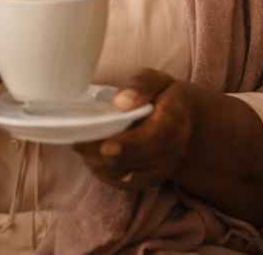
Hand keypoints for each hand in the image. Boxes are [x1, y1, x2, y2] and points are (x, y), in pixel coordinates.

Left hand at [73, 69, 195, 189]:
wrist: (185, 124)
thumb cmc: (164, 97)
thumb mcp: (156, 80)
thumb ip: (141, 85)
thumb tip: (120, 101)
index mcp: (174, 121)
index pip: (154, 139)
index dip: (128, 145)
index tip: (106, 146)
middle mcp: (171, 152)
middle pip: (132, 160)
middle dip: (101, 154)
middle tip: (77, 141)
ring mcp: (159, 170)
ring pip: (122, 174)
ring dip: (98, 162)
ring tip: (82, 144)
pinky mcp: (146, 182)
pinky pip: (119, 182)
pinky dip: (102, 170)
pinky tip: (92, 155)